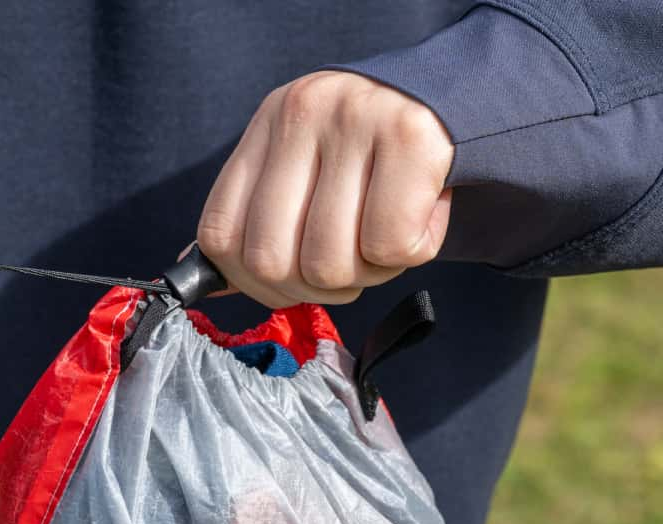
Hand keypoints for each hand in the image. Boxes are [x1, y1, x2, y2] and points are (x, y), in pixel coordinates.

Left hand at [197, 71, 453, 307]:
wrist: (454, 96)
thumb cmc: (373, 153)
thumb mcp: (306, 168)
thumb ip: (259, 219)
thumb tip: (208, 282)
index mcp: (269, 124)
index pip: (221, 235)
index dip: (250, 283)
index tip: (287, 284)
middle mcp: (302, 113)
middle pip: (273, 262)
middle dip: (312, 289)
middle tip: (345, 271)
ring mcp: (354, 120)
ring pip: (329, 263)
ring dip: (364, 275)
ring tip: (383, 240)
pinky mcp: (410, 137)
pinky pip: (387, 245)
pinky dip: (407, 256)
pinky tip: (417, 222)